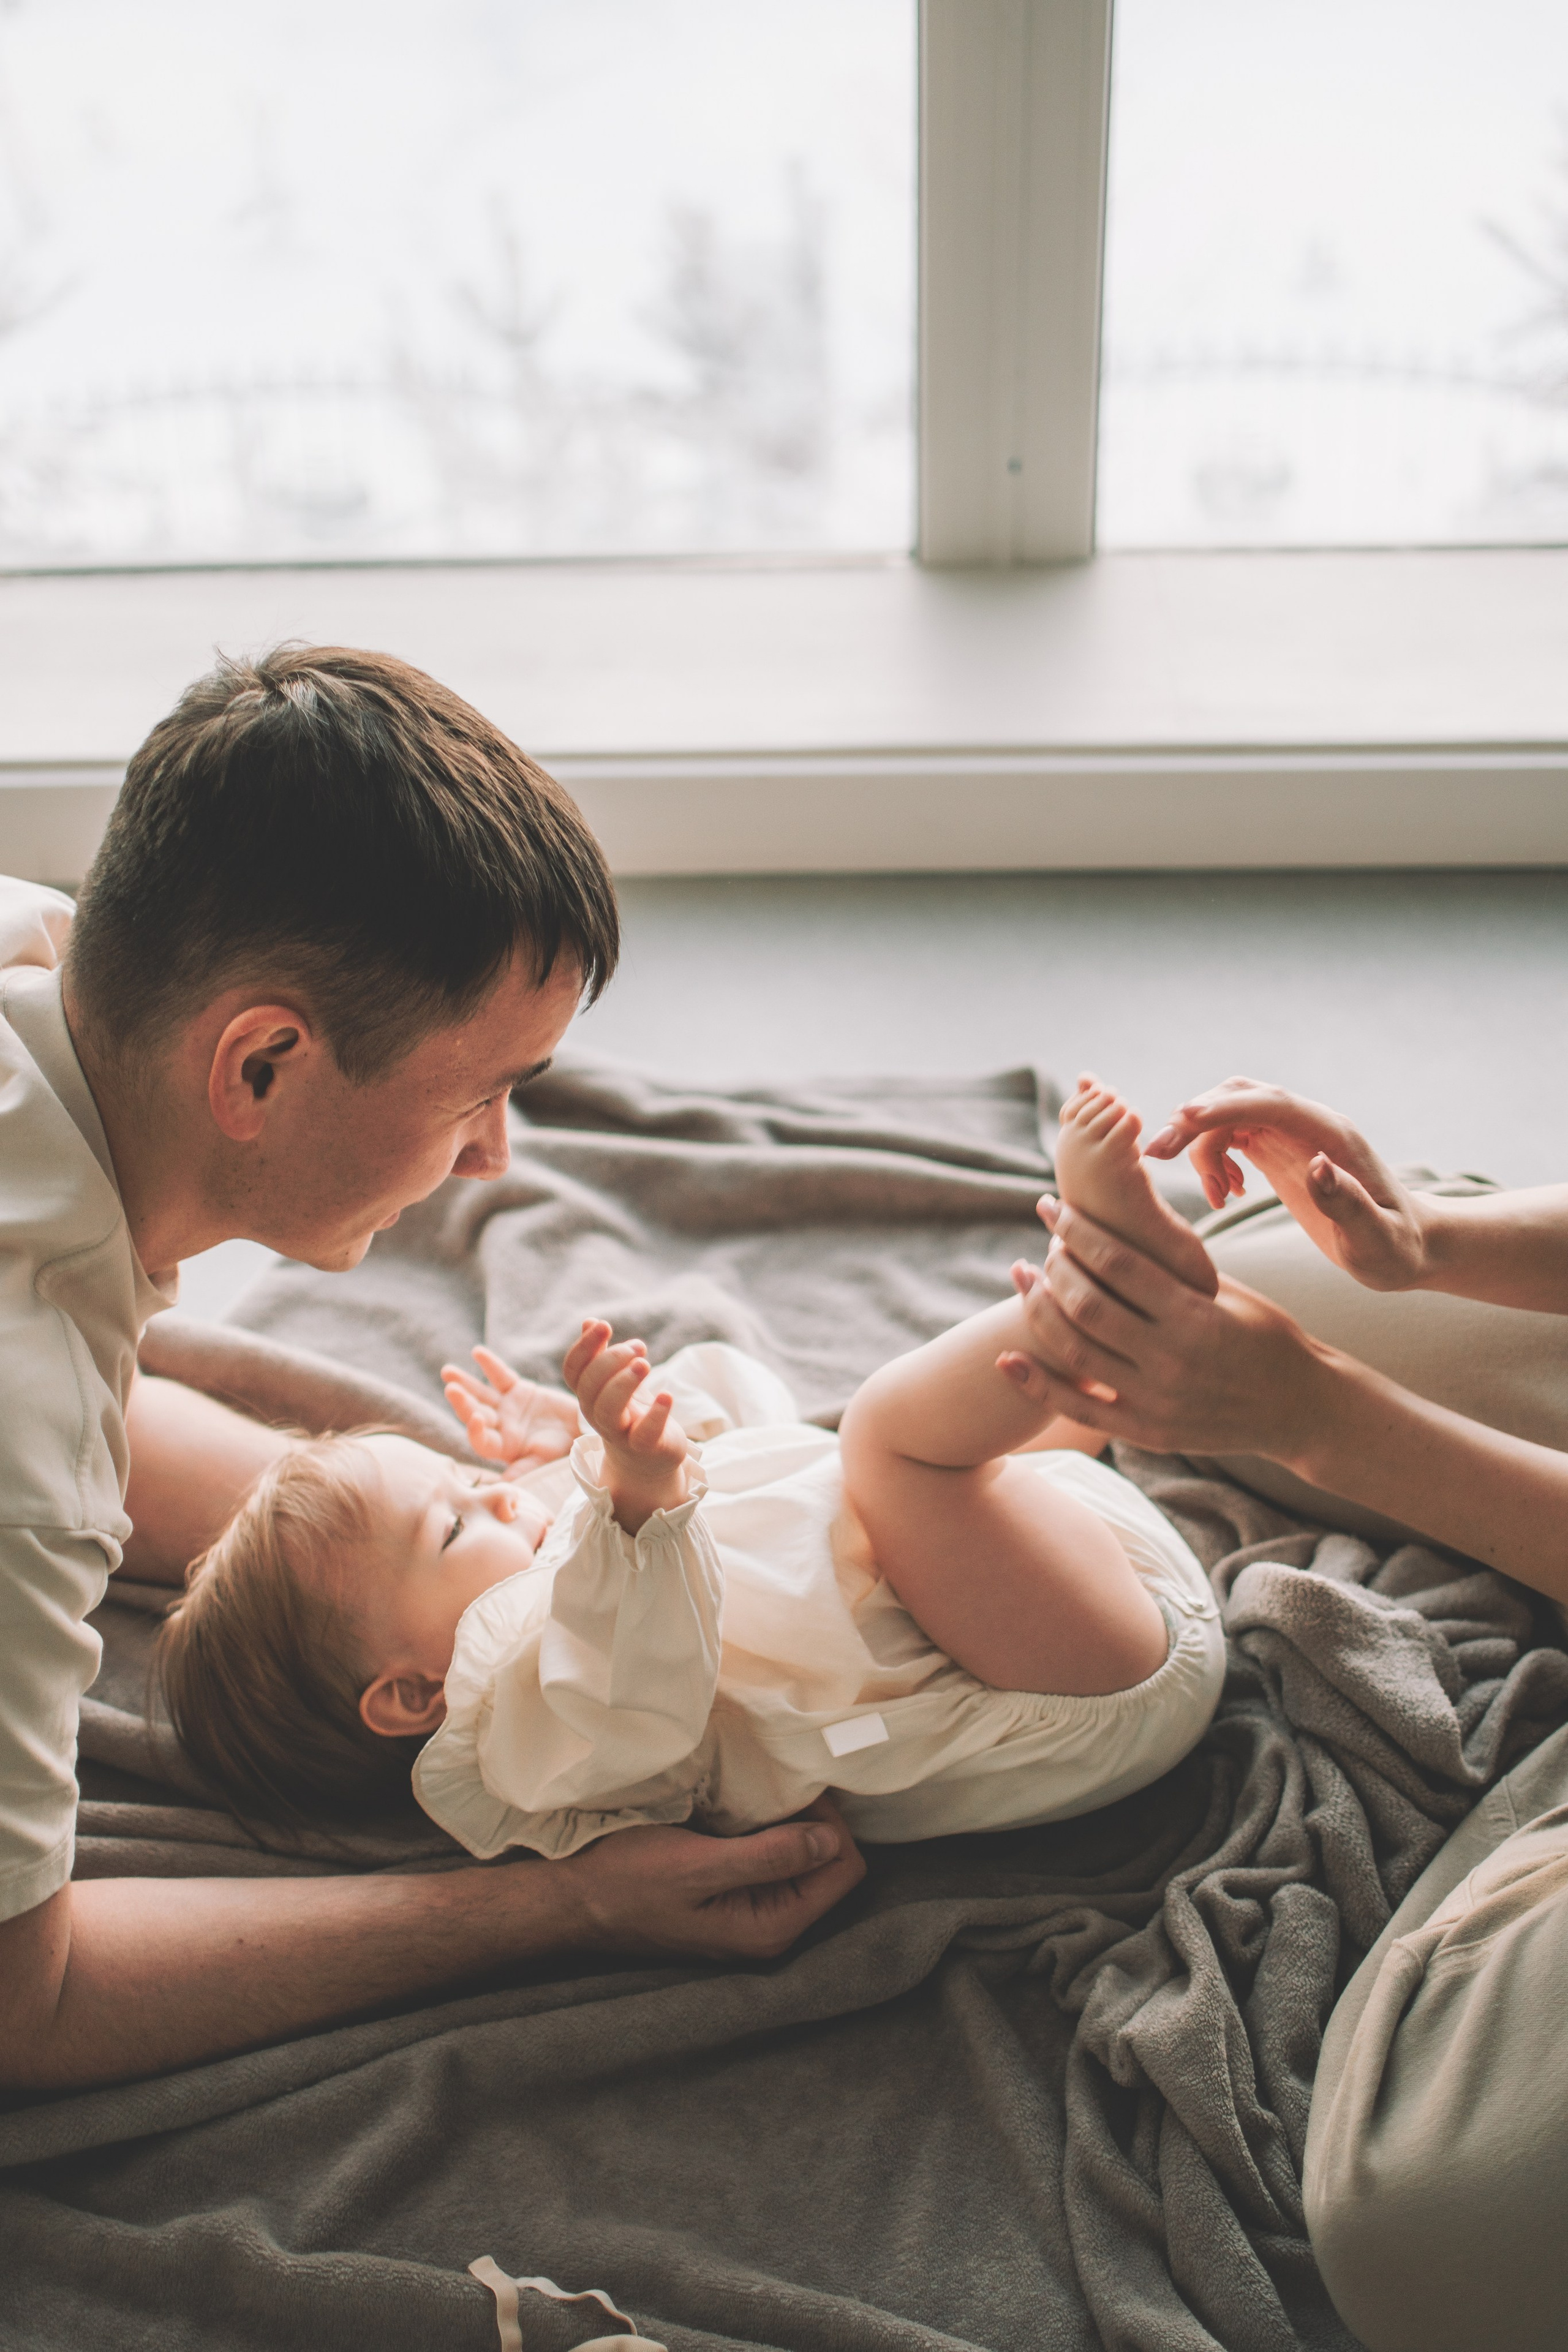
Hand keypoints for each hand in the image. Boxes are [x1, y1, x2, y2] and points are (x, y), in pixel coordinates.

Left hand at [441, 1345, 580, 1466]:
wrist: (585, 1431)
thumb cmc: (566, 1452)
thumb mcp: (545, 1462)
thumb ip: (523, 1471)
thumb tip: (504, 1489)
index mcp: (504, 1448)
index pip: (483, 1440)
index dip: (476, 1431)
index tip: (475, 1419)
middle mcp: (501, 1427)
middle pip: (478, 1413)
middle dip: (464, 1403)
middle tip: (451, 1390)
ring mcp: (507, 1408)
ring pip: (482, 1394)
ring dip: (465, 1383)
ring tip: (447, 1372)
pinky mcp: (518, 1390)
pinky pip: (501, 1376)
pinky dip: (489, 1365)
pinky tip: (477, 1352)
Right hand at [557, 1796, 865, 1961]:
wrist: (572, 1897)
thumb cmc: (626, 1880)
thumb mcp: (697, 1866)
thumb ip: (768, 1858)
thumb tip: (831, 1841)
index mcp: (769, 1928)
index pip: (843, 1870)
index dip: (829, 1824)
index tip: (791, 1789)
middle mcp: (768, 1928)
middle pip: (828, 1865)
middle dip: (811, 1821)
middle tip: (774, 1784)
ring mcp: (750, 1913)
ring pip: (801, 1859)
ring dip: (786, 1822)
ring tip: (756, 1792)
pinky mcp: (731, 1897)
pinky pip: (771, 1859)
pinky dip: (764, 1830)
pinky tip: (739, 1810)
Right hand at [562, 1318, 690, 1528]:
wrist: (649, 1461)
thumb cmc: (631, 1414)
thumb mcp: (616, 1382)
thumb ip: (602, 1354)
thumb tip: (590, 1321)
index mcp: (589, 1396)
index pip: (573, 1371)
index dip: (583, 1347)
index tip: (604, 1325)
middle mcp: (598, 1415)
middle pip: (589, 1388)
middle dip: (610, 1361)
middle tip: (637, 1347)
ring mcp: (620, 1433)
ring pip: (608, 1410)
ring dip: (624, 1383)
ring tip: (644, 1363)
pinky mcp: (645, 1447)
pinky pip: (644, 1434)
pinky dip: (656, 1415)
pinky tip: (666, 1395)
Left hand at [999, 1200, 1332, 1466]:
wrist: (1299, 1407)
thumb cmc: (1266, 1336)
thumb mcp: (1228, 1293)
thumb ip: (1174, 1269)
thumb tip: (1115, 1229)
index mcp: (1194, 1314)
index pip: (1117, 1262)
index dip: (1076, 1230)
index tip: (1052, 1206)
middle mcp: (1172, 1358)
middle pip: (1087, 1303)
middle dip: (1052, 1265)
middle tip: (1041, 1242)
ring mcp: (1156, 1400)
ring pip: (1075, 1350)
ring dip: (1038, 1310)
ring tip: (1021, 1278)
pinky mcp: (1146, 1431)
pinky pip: (1078, 1406)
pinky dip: (1037, 1383)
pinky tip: (1007, 1356)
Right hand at [1142, 1076, 1432, 1291]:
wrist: (1407, 1246)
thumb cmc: (1396, 1249)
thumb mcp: (1378, 1239)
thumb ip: (1348, 1203)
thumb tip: (1316, 1165)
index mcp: (1331, 1135)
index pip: (1270, 1103)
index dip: (1226, 1106)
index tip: (1183, 1117)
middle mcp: (1308, 1125)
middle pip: (1239, 1096)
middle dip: (1194, 1117)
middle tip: (1157, 1154)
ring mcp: (1291, 1135)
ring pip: (1228, 1114)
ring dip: (1202, 1144)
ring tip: (1216, 1197)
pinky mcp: (1279, 1151)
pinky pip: (1231, 1135)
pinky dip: (1213, 1158)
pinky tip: (1227, 1195)